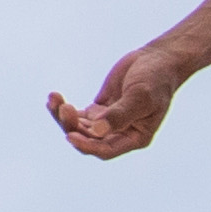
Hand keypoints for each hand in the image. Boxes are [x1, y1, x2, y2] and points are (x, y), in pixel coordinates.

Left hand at [47, 46, 186, 160]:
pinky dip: (64, 109)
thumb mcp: (140, 97)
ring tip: (53, 98)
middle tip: (62, 107)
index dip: (87, 146)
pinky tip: (54, 98)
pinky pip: (77, 116)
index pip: (106, 150)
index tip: (69, 135)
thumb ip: (119, 115)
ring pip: (79, 128)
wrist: (156, 61)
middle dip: (71, 126)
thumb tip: (96, 131)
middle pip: (88, 139)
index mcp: (135, 138)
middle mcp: (120, 134)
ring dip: (63, 117)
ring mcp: (107, 123)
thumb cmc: (155, 80)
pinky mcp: (99, 110)